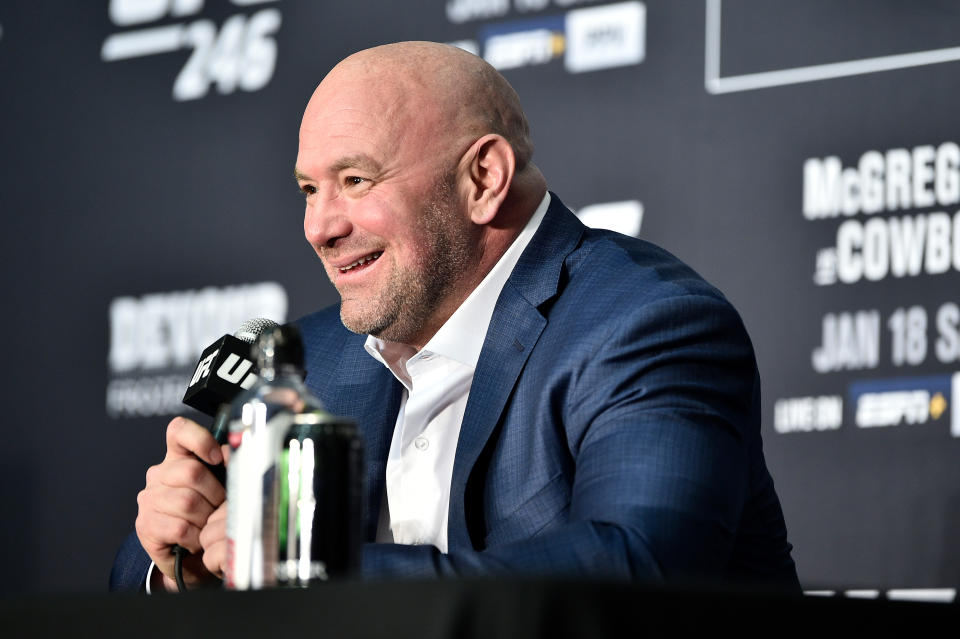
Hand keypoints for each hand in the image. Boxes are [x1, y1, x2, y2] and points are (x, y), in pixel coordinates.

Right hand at [135, 416, 224, 590]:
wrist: (190, 556)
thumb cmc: (208, 515)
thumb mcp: (220, 487)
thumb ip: (226, 466)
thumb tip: (231, 453)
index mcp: (177, 457)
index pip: (179, 431)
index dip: (200, 439)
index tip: (217, 458)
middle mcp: (158, 474)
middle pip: (192, 471)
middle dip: (215, 494)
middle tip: (219, 509)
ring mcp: (148, 499)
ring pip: (187, 502)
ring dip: (206, 519)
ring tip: (208, 526)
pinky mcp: (145, 524)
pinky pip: (180, 527)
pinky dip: (196, 537)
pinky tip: (197, 539)